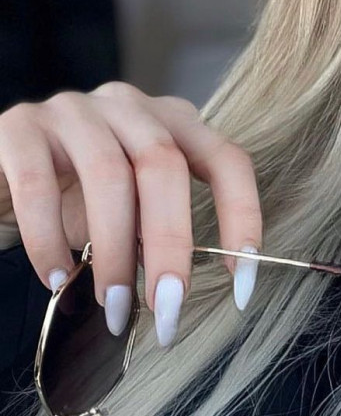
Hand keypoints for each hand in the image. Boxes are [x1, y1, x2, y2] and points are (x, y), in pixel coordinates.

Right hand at [0, 82, 262, 346]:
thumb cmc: (73, 195)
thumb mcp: (127, 213)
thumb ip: (157, 233)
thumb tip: (176, 290)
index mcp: (172, 122)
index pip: (227, 160)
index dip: (242, 219)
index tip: (241, 286)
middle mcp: (129, 105)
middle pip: (165, 167)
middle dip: (171, 246)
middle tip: (166, 311)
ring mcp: (74, 108)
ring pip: (108, 174)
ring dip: (114, 251)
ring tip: (112, 307)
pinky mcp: (19, 125)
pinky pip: (39, 184)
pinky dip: (50, 239)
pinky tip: (57, 279)